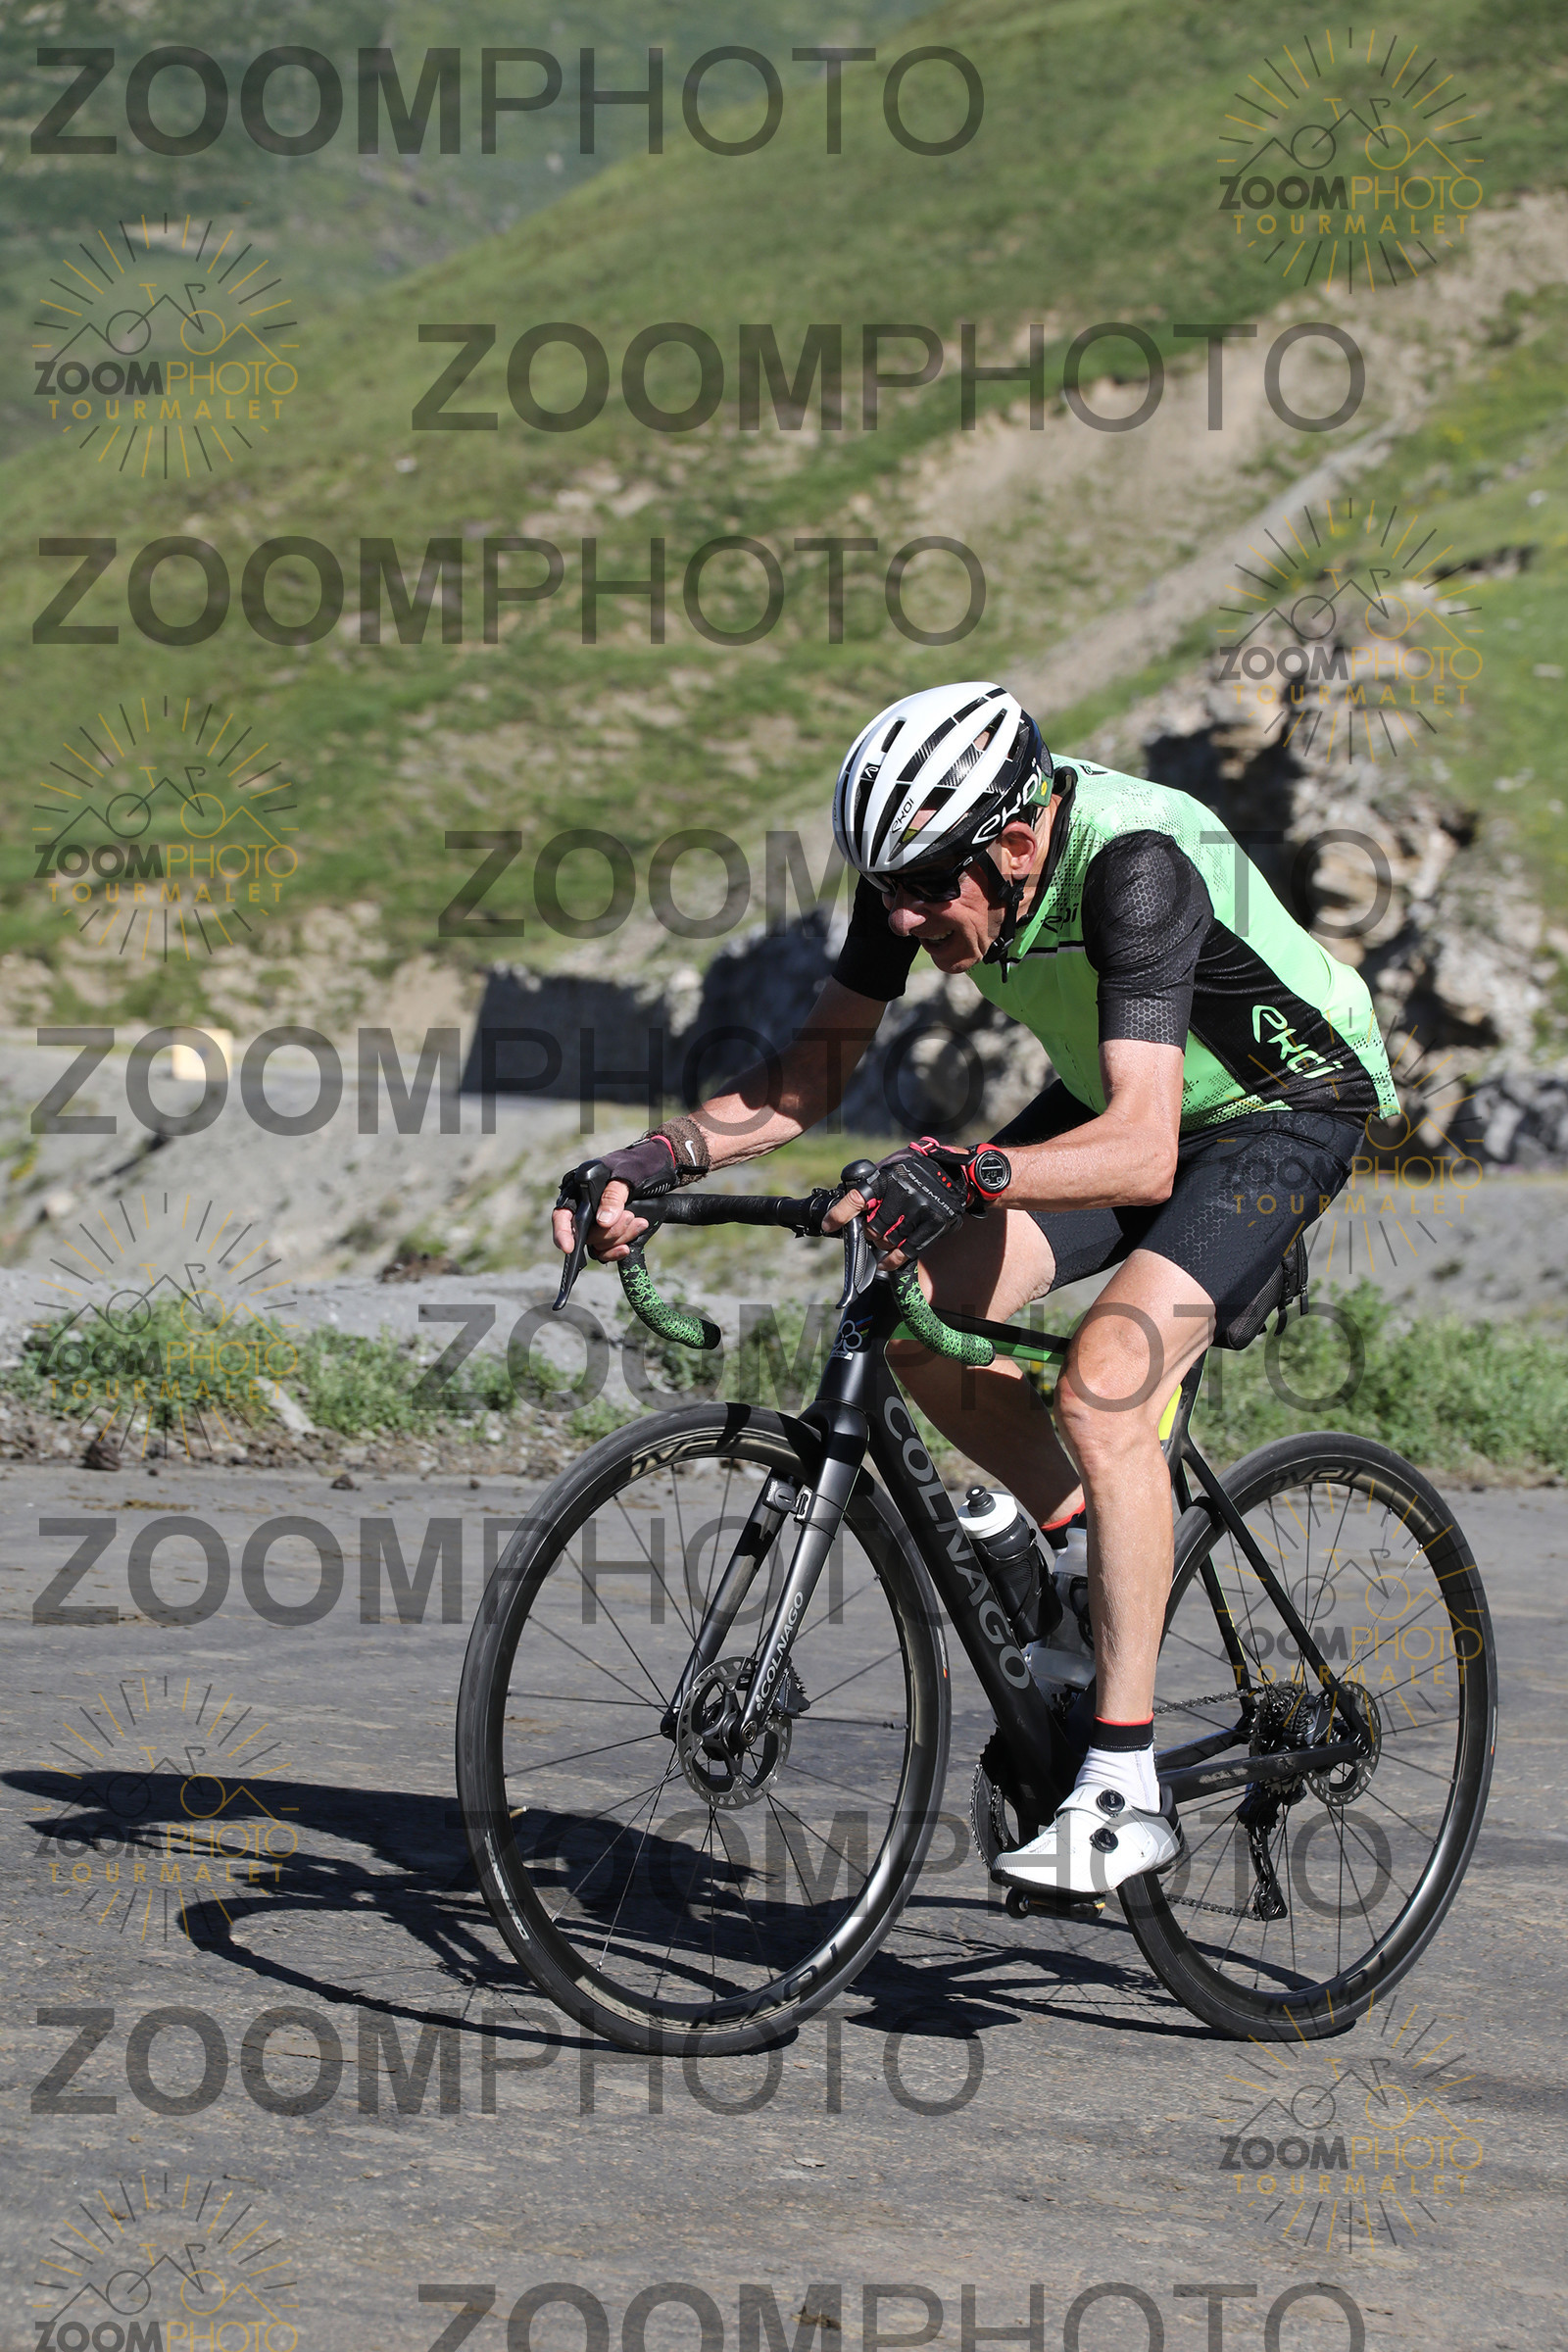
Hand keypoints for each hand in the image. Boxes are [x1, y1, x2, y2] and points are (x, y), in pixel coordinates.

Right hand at [551, 1136, 681, 1265]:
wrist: (657, 1170)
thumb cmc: (636, 1165)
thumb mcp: (625, 1174)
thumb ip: (613, 1196)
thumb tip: (603, 1222)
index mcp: (580, 1191)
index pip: (562, 1215)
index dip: (562, 1232)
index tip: (569, 1247)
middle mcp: (585, 1211)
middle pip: (584, 1234)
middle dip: (608, 1231)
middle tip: (629, 1216)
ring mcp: (597, 1226)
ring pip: (597, 1245)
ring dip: (618, 1238)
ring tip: (638, 1221)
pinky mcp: (611, 1236)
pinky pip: (606, 1252)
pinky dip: (616, 1252)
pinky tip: (627, 1246)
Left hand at [823, 1139, 1009, 1266]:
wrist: (957, 1172)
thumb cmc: (918, 1172)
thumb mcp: (893, 1168)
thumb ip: (874, 1185)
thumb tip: (850, 1209)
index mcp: (889, 1176)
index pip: (858, 1198)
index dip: (840, 1214)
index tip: (827, 1225)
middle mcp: (904, 1192)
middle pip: (874, 1228)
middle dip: (869, 1234)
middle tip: (872, 1232)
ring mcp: (921, 1208)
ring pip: (889, 1241)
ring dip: (882, 1246)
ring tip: (884, 1241)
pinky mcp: (936, 1222)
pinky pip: (908, 1250)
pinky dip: (894, 1260)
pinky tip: (887, 1262)